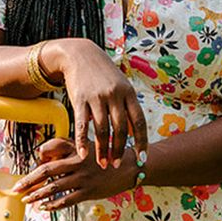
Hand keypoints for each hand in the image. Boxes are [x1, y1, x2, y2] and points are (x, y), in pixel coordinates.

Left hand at [12, 137, 135, 211]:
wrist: (129, 166)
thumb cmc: (104, 155)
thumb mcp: (86, 146)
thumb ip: (66, 147)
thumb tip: (42, 156)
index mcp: (75, 148)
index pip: (49, 149)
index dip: (38, 158)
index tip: (33, 166)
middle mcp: (77, 162)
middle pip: (46, 171)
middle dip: (28, 181)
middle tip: (16, 188)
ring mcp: (83, 178)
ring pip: (54, 187)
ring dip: (37, 195)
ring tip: (25, 200)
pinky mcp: (89, 191)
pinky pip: (66, 200)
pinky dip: (53, 204)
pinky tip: (44, 207)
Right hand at [42, 39, 148, 171]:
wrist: (80, 54)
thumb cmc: (104, 75)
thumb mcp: (121, 86)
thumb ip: (128, 107)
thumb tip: (135, 134)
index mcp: (129, 93)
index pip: (139, 122)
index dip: (141, 142)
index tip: (141, 159)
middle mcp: (115, 95)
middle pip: (120, 129)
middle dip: (119, 150)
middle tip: (116, 165)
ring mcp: (97, 97)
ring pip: (102, 129)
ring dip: (102, 150)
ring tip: (102, 164)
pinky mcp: (79, 99)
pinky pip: (82, 124)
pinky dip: (83, 141)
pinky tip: (83, 154)